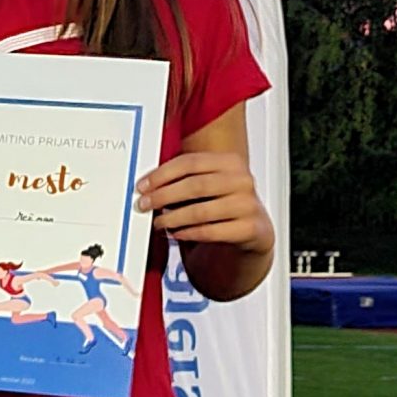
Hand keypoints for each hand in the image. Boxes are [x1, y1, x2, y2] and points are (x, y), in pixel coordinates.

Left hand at [137, 152, 271, 253]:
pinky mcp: (249, 229)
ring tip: (159, 222)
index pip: (190, 162)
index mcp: (230, 162)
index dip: (162, 174)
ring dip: (173, 218)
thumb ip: (183, 179)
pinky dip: (188, 233)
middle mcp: (242, 181)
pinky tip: (176, 233)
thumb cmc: (222, 203)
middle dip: (163, 196)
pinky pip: (210, 232)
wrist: (253, 228)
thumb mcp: (208, 184)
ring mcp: (248, 205)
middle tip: (144, 205)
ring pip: (201, 211)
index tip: (142, 186)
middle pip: (194, 185)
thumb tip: (148, 186)